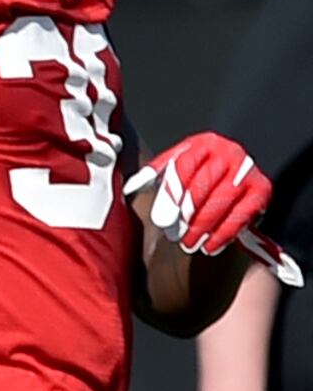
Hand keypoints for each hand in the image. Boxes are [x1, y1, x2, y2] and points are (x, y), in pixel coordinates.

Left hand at [128, 132, 270, 262]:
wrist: (231, 177)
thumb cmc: (195, 176)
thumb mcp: (174, 169)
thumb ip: (153, 176)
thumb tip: (128, 189)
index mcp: (203, 143)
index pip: (184, 165)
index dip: (171, 193)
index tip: (159, 219)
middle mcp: (228, 152)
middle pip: (205, 183)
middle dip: (187, 212)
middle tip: (173, 235)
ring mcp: (247, 170)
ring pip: (223, 200)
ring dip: (204, 226)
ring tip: (188, 243)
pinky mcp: (262, 190)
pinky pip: (242, 214)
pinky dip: (224, 233)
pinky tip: (210, 246)